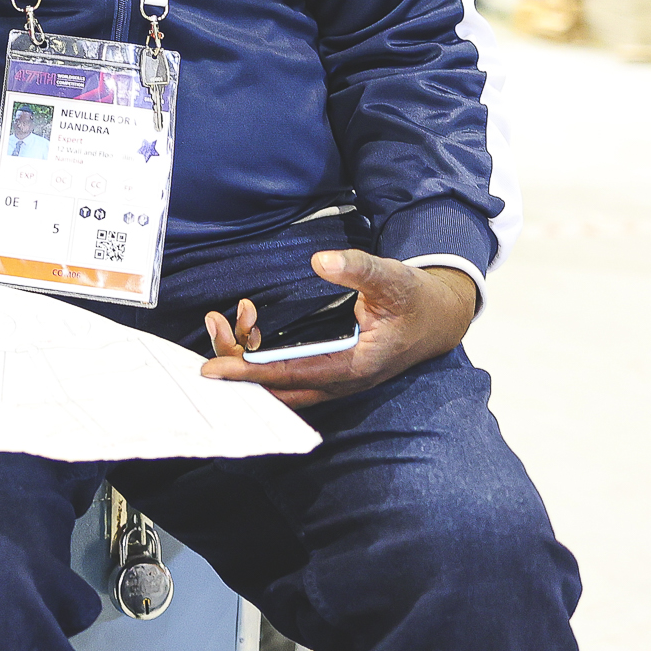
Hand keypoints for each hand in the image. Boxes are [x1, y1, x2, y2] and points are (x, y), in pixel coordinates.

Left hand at [199, 250, 477, 409]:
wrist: (438, 319)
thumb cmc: (414, 301)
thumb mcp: (391, 277)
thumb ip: (357, 268)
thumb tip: (321, 261)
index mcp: (353, 366)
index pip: (289, 376)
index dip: (248, 373)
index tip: (211, 370)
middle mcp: (339, 382)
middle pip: (276, 389)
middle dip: (238, 366)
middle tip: (216, 326)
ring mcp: (333, 380)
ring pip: (278, 384)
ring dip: (247, 360)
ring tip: (231, 320)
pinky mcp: (328, 371)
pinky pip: (286, 375)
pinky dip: (261, 357)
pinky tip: (251, 325)